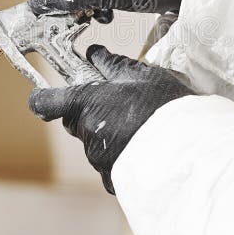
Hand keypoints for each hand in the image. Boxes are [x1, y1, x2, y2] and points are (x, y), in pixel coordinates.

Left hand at [28, 44, 194, 193]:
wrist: (189, 151)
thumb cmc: (164, 107)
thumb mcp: (142, 76)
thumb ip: (112, 65)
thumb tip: (95, 54)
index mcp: (85, 104)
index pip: (44, 103)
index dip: (44, 98)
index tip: (47, 95)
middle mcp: (86, 134)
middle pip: (76, 122)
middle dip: (92, 113)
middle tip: (120, 106)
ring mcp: (99, 160)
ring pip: (95, 144)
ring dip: (110, 135)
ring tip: (142, 129)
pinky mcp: (114, 180)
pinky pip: (111, 166)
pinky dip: (123, 156)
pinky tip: (146, 149)